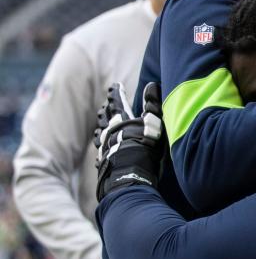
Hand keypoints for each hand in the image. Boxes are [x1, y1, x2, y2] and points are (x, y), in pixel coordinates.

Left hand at [94, 82, 164, 200]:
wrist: (130, 172)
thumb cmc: (144, 146)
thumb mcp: (153, 123)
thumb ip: (153, 105)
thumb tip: (151, 85)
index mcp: (122, 120)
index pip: (118, 103)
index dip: (117, 94)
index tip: (114, 86)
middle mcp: (110, 131)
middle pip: (105, 117)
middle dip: (106, 110)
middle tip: (105, 105)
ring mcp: (105, 147)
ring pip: (100, 134)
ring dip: (100, 128)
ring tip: (99, 127)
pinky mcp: (104, 161)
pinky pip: (100, 153)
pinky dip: (101, 149)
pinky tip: (100, 152)